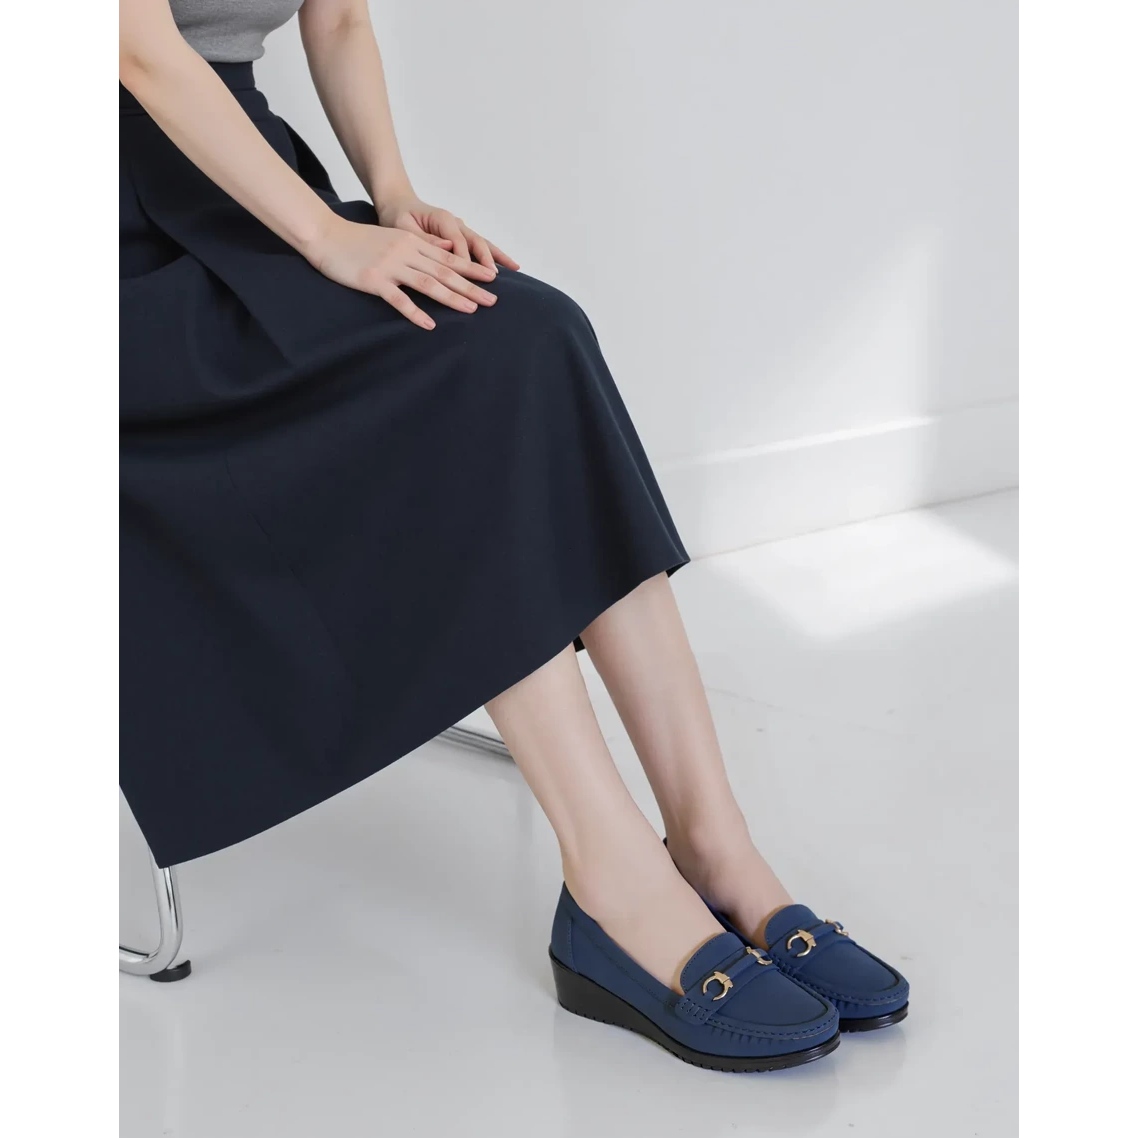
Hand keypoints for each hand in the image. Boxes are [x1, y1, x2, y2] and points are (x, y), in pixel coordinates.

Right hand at [304, 213, 498, 329]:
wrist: (325, 235)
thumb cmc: (359, 240)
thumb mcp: (394, 236)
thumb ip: (422, 244)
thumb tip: (449, 248)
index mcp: (412, 243)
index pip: (448, 258)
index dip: (471, 269)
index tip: (492, 279)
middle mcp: (406, 253)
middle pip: (444, 272)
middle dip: (470, 287)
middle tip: (492, 301)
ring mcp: (390, 266)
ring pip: (428, 283)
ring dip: (451, 298)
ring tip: (472, 310)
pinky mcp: (374, 280)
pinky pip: (399, 299)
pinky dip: (415, 312)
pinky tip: (430, 324)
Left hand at [376, 194, 520, 273]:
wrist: (398, 205)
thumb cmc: (397, 216)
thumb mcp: (401, 225)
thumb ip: (422, 236)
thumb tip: (446, 246)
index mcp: (442, 219)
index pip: (457, 242)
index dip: (464, 260)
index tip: (469, 278)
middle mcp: (455, 222)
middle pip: (476, 242)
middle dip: (486, 261)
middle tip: (494, 278)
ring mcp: (461, 229)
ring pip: (483, 243)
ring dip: (498, 257)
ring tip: (515, 268)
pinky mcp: (462, 236)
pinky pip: (481, 246)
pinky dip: (495, 256)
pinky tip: (510, 266)